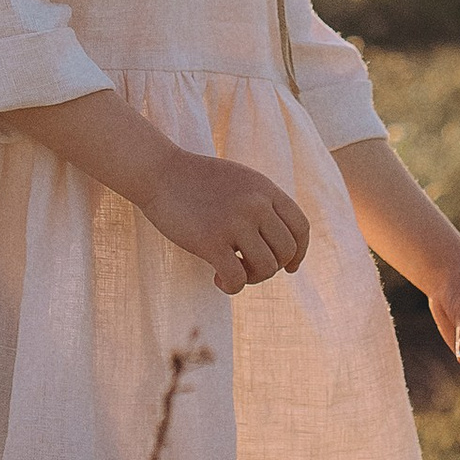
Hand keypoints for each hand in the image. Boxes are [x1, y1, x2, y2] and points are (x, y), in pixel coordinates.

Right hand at [149, 149, 313, 295]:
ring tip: (231, 270)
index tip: (289, 267)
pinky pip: (237, 279)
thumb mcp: (241, 182)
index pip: (300, 228)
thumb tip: (284, 244)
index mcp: (265, 189)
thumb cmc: (197, 182)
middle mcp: (256, 204)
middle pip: (286, 252)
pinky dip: (231, 287)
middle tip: (247, 267)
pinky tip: (216, 277)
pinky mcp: (210, 240)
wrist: (159, 172)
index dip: (299, 253)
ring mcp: (234, 221)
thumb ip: (264, 204)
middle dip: (271, 267)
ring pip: (266, 268)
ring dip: (251, 278)